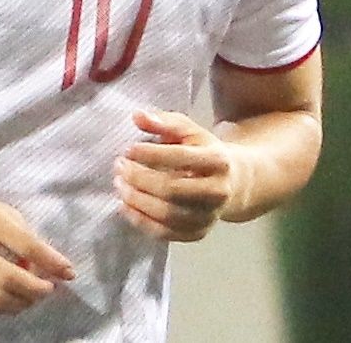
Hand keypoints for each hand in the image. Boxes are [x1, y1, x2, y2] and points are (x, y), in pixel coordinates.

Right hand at [0, 177, 74, 315]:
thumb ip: (19, 230)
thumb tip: (42, 261)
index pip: (25, 245)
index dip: (51, 262)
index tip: (69, 272)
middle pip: (10, 278)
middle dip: (37, 289)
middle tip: (49, 288)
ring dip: (22, 302)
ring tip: (33, 296)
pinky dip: (4, 306)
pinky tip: (14, 300)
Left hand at [114, 109, 249, 241]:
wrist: (231, 182)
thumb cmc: (202, 151)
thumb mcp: (188, 130)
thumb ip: (164, 121)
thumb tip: (137, 116)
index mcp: (218, 161)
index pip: (180, 158)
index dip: (150, 154)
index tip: (127, 150)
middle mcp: (218, 192)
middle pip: (171, 190)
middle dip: (139, 179)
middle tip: (119, 167)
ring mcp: (209, 216)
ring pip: (167, 214)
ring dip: (136, 200)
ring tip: (119, 185)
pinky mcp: (198, 233)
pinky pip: (165, 233)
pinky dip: (141, 221)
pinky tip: (125, 206)